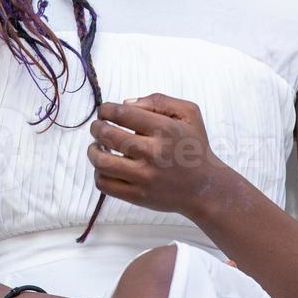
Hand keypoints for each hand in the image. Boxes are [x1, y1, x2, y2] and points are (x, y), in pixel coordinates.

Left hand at [86, 93, 231, 218]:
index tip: (104, 111)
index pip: (122, 113)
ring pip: (102, 162)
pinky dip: (98, 173)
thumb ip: (159, 101)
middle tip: (98, 127)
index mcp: (165, 130)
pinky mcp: (138, 196)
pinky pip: (105, 184)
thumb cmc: (194, 147)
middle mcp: (153, 153)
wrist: (205, 188)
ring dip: (92, 151)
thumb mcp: (189, 114)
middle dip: (96, 127)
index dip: (106, 109)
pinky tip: (106, 166)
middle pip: (108, 135)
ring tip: (96, 147)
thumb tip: (126, 103)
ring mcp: (144, 177)